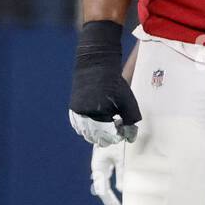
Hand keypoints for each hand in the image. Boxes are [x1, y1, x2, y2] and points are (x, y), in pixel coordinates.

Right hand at [69, 20, 140, 146]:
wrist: (95, 66)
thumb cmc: (115, 84)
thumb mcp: (128, 102)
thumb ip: (131, 121)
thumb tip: (130, 138)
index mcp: (99, 115)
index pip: (110, 137)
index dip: (119, 135)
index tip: (124, 128)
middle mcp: (85, 116)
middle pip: (98, 139)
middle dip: (109, 136)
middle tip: (117, 126)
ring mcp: (77, 114)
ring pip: (87, 135)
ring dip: (98, 134)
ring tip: (108, 125)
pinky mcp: (73, 110)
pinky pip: (79, 127)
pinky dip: (88, 129)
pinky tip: (97, 123)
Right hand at [91, 143, 123, 204]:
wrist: (109, 126)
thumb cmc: (115, 142)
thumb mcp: (120, 158)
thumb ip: (121, 173)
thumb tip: (121, 189)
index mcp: (99, 168)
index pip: (102, 189)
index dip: (109, 200)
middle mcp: (98, 169)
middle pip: (102, 189)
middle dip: (109, 200)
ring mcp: (101, 166)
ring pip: (104, 184)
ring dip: (110, 195)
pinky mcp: (105, 163)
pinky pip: (106, 178)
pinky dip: (110, 186)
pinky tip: (115, 190)